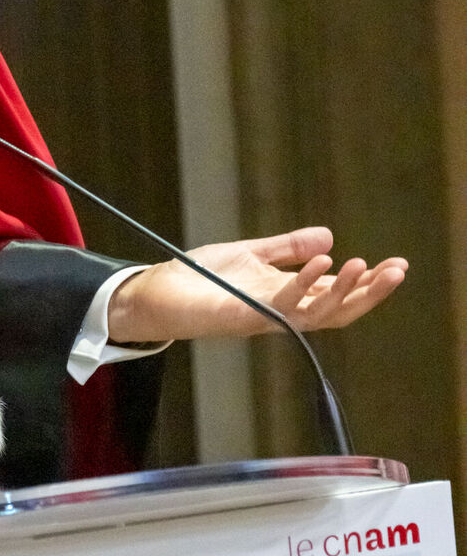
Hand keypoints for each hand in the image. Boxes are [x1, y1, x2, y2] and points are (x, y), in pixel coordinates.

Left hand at [107, 226, 407, 344]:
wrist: (156, 292)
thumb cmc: (199, 277)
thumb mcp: (250, 254)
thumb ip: (287, 248)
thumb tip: (329, 238)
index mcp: (285, 297)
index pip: (336, 297)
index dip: (367, 285)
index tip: (396, 265)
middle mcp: (280, 312)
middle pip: (337, 311)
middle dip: (370, 294)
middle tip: (398, 270)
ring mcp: (262, 317)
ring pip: (316, 314)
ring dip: (344, 292)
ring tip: (366, 265)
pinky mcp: (241, 316)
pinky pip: (281, 304)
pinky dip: (303, 284)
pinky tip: (321, 263)